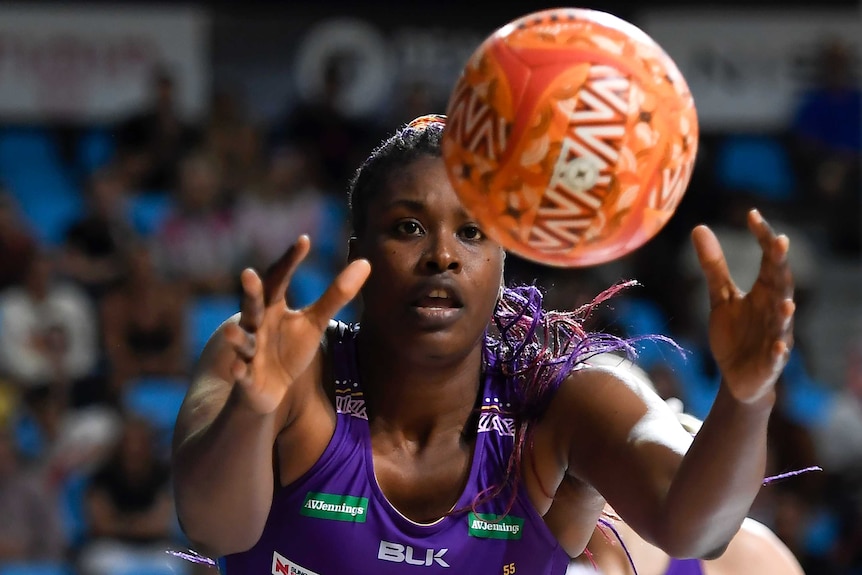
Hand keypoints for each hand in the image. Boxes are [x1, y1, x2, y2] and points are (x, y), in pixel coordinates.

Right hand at [222, 235, 370, 413]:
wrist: (270, 389)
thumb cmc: (290, 349)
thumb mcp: (314, 322)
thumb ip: (336, 295)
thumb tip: (365, 263)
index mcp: (273, 307)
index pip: (280, 279)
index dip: (290, 261)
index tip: (304, 240)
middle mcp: (257, 324)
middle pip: (253, 305)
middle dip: (251, 292)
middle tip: (248, 273)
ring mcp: (250, 351)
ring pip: (242, 341)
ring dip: (237, 336)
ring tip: (233, 329)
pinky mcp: (248, 377)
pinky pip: (243, 374)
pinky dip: (240, 371)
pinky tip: (239, 368)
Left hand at [692, 209, 794, 403]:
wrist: (737, 377)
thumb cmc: (735, 334)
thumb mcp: (721, 297)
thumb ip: (714, 266)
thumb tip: (699, 227)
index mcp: (764, 292)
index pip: (768, 260)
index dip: (762, 238)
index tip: (752, 214)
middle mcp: (774, 310)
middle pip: (780, 284)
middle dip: (780, 265)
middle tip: (779, 241)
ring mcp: (775, 337)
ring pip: (783, 322)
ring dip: (785, 311)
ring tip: (786, 301)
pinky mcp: (769, 363)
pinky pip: (776, 356)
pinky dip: (778, 351)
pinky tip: (779, 346)